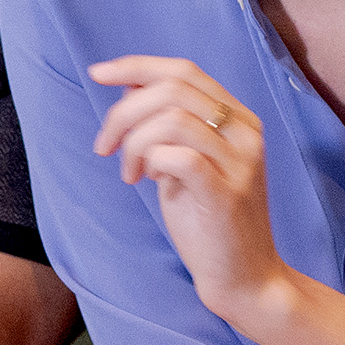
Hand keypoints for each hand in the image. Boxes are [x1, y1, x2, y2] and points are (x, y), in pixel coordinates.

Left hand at [90, 53, 291, 324]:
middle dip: (123, 112)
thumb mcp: (183, 162)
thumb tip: (128, 85)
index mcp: (238, 118)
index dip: (136, 66)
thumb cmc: (208, 221)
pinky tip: (148, 181)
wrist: (243, 278)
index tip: (98, 74)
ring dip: (134, 142)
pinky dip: (151, 162)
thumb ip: (165, 124)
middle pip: (173, 88)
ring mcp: (240, 162)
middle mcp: (246, 132)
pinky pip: (177, 156)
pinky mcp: (227, 193)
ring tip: (129, 172)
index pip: (184, 70)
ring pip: (171, 119)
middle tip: (104, 147)